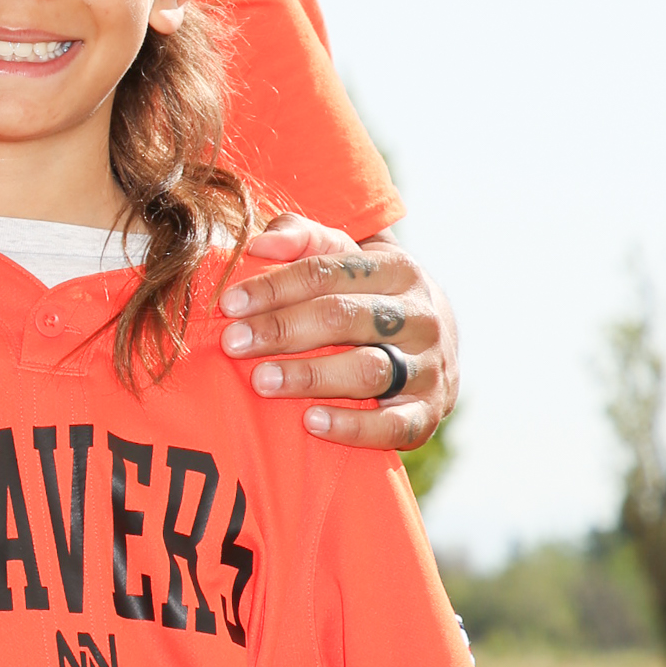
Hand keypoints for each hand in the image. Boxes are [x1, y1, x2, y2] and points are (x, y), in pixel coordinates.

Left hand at [219, 218, 457, 450]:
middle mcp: (420, 316)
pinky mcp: (428, 413)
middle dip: (283, 329)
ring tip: (262, 380)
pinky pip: (393, 426)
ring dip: (310, 376)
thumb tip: (262, 245)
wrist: (436, 347)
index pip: (329, 271)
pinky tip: (310, 422)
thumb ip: (303, 238)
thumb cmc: (370, 297)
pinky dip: (353, 427)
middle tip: (234, 343)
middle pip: (345, 317)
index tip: (229, 303)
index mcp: (399, 270)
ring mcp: (429, 367)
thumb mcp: (346, 258)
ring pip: (368, 370)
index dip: (275, 286)